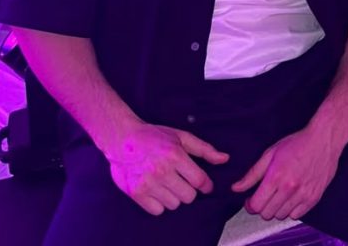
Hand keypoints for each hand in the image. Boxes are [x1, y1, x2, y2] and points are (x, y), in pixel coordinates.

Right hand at [104, 122, 228, 215]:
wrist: (123, 139)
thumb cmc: (155, 136)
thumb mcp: (181, 136)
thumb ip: (204, 149)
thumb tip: (225, 159)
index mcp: (175, 155)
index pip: (199, 180)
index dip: (206, 185)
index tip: (205, 185)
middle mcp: (161, 171)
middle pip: (188, 196)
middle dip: (189, 189)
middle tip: (182, 180)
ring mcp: (148, 184)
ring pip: (174, 205)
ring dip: (174, 196)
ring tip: (167, 183)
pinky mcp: (136, 193)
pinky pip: (158, 211)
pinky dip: (160, 203)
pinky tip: (157, 190)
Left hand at [232, 123, 342, 220]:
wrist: (323, 139)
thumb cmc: (297, 143)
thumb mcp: (271, 153)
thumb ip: (253, 173)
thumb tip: (236, 188)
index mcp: (276, 176)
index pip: (256, 205)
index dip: (250, 204)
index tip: (251, 199)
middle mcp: (289, 188)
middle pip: (267, 214)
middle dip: (263, 206)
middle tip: (266, 195)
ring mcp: (303, 195)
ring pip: (281, 216)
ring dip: (277, 208)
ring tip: (280, 194)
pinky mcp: (314, 198)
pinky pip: (296, 216)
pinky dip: (291, 209)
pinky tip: (292, 197)